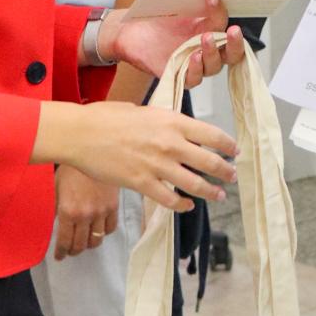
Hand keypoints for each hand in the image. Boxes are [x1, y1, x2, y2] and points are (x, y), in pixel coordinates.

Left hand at [53, 167, 119, 259]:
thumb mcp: (56, 189)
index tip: (60, 256)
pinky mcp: (113, 206)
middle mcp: (85, 215)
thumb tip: (54, 226)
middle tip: (70, 250)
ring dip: (89, 244)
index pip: (65, 242)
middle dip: (74, 251)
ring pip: (97, 240)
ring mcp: (101, 212)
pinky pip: (110, 229)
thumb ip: (56, 209)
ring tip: (84, 241)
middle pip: (81, 245)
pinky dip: (103, 233)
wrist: (90, 152)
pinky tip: (98, 229)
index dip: (61, 252)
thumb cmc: (69, 170)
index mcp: (68, 212)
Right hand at [62, 103, 234, 213]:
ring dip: (211, 191)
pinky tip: (187, 205)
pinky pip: (170, 199)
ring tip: (218, 195)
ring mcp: (157, 165)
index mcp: (172, 121)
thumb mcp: (145, 110)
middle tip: (232, 177)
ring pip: (195, 184)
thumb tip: (177, 129)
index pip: (212, 135)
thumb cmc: (108, 117)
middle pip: (210, 161)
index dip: (228, 146)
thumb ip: (165, 121)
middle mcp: (170, 143)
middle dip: (226, 172)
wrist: (81, 133)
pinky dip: (182, 205)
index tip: (234, 152)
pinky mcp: (142, 183)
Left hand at [102, 0, 246, 86]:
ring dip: (213, 53)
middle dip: (235, 43)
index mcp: (208, 30)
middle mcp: (205, 50)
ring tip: (207, 38)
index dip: (221, 11)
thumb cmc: (155, 19)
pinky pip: (193, 79)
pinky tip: (194, 57)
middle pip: (231, 54)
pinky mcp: (179, 76)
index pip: (223, 25)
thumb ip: (193, 2)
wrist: (130, 31)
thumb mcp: (175, 7)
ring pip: (214, 66)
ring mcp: (194, 65)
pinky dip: (196, 69)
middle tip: (233, 30)